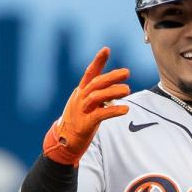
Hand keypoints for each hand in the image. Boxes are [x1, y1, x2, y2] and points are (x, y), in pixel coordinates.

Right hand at [44, 48, 130, 163]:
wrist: (63, 142)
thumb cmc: (78, 123)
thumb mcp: (85, 106)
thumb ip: (97, 97)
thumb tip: (113, 92)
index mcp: (80, 92)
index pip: (89, 73)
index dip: (98, 61)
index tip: (106, 49)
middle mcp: (80, 98)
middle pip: (96, 83)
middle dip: (111, 76)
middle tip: (126, 72)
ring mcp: (82, 110)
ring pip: (98, 96)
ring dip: (113, 92)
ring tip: (127, 90)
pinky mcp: (85, 123)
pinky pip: (101, 114)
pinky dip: (114, 110)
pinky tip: (125, 109)